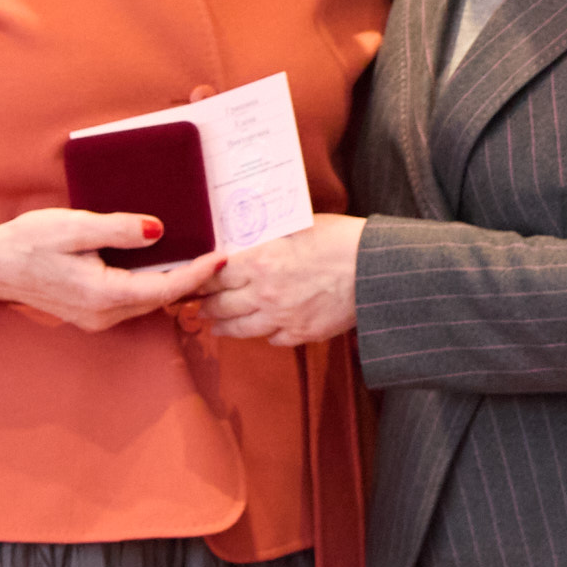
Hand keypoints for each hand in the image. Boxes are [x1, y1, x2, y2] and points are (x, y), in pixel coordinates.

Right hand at [0, 209, 223, 331]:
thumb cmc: (29, 241)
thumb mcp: (74, 227)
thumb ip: (117, 229)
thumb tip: (158, 231)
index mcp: (104, 294)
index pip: (166, 287)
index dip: (198, 273)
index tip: (223, 256)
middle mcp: (105, 315)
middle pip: (163, 299)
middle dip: (194, 280)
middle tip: (221, 256)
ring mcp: (98, 319)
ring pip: (149, 302)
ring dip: (175, 284)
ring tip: (200, 260)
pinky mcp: (92, 314)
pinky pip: (134, 301)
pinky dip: (153, 286)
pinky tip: (164, 266)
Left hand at [197, 215, 364, 346]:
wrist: (374, 268)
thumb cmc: (340, 239)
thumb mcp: (296, 227)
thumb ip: (267, 239)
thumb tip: (245, 243)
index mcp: (260, 260)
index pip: (214, 275)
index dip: (200, 280)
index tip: (193, 281)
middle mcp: (265, 292)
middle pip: (221, 305)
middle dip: (205, 306)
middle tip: (197, 305)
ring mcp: (283, 316)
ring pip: (241, 329)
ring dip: (223, 327)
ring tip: (215, 326)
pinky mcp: (302, 333)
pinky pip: (273, 340)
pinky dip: (265, 336)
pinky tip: (262, 331)